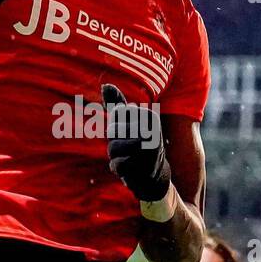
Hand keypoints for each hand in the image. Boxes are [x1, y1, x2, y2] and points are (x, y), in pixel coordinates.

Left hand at [102, 83, 170, 202]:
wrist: (155, 176)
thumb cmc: (139, 144)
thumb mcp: (130, 122)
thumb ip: (117, 103)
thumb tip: (105, 85)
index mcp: (150, 116)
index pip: (118, 112)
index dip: (117, 123)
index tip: (128, 131)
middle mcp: (152, 131)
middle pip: (113, 130)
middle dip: (114, 141)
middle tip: (127, 147)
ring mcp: (149, 150)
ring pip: (113, 148)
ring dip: (115, 156)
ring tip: (127, 158)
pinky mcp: (143, 168)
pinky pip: (117, 164)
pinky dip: (118, 168)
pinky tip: (128, 169)